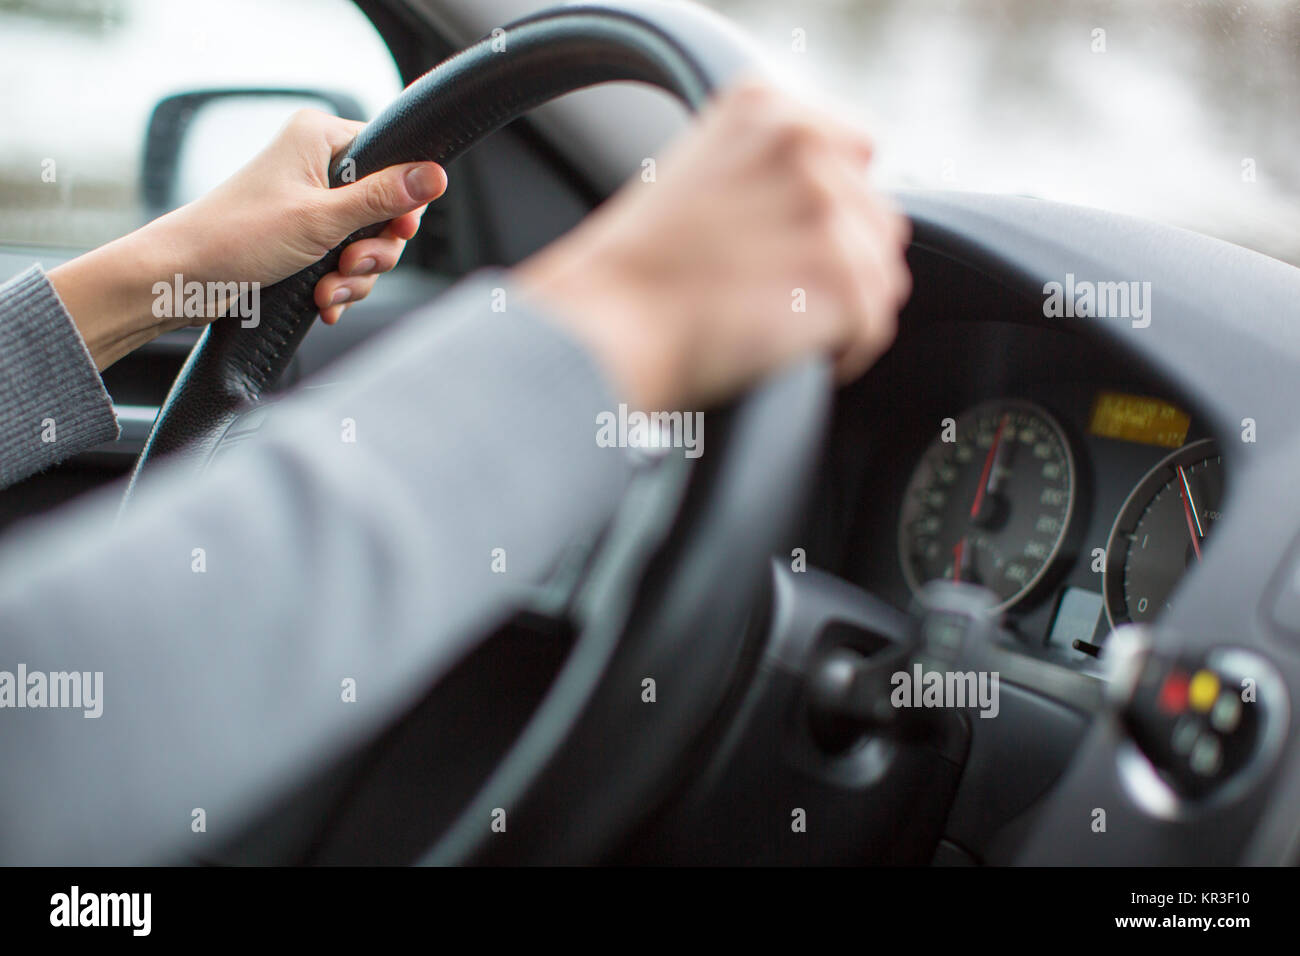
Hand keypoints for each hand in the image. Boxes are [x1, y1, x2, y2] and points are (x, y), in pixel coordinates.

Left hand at [49, 109, 446, 367]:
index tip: (397, 229)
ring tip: (327, 289)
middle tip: (351, 264)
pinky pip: (345, 264)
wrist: (182, 279)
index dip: (402, 200)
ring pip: (367, 243)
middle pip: (385, 209)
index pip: (392, 157)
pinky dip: (338, 287)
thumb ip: (383, 198)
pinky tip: (322, 301)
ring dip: (354, 276)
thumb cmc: (235, 236)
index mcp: (320, 139)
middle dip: (374, 250)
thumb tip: (434, 175)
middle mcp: (317, 166)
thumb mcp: (321, 218)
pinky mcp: (303, 241)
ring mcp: (310, 206)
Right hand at [515, 80, 910, 410]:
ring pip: (881, 270)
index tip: (795, 246)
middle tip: (787, 297)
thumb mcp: (695, 174)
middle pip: (875, 216)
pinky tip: (807, 357)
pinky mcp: (838, 276)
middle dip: (842, 265)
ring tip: (793, 330)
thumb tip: (823, 203)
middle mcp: (803, 145)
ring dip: (846, 310)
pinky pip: (875, 321)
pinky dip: (848, 351)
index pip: (856, 151)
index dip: (831, 209)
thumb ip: (764, 168)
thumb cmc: (634, 270)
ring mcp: (824, 208)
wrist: (607, 323)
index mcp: (765, 107)